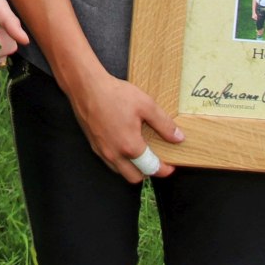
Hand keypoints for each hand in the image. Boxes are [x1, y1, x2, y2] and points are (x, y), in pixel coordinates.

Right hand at [64, 71, 182, 183]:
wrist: (86, 87)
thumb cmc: (114, 94)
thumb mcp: (146, 105)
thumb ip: (164, 124)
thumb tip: (178, 138)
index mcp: (130, 146)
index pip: (151, 168)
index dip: (164, 170)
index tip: (171, 167)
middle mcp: (115, 154)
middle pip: (135, 177)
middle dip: (148, 172)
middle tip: (156, 161)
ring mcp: (102, 151)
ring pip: (120, 171)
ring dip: (133, 168)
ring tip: (141, 153)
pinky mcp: (94, 146)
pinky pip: (110, 162)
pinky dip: (120, 161)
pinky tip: (124, 145)